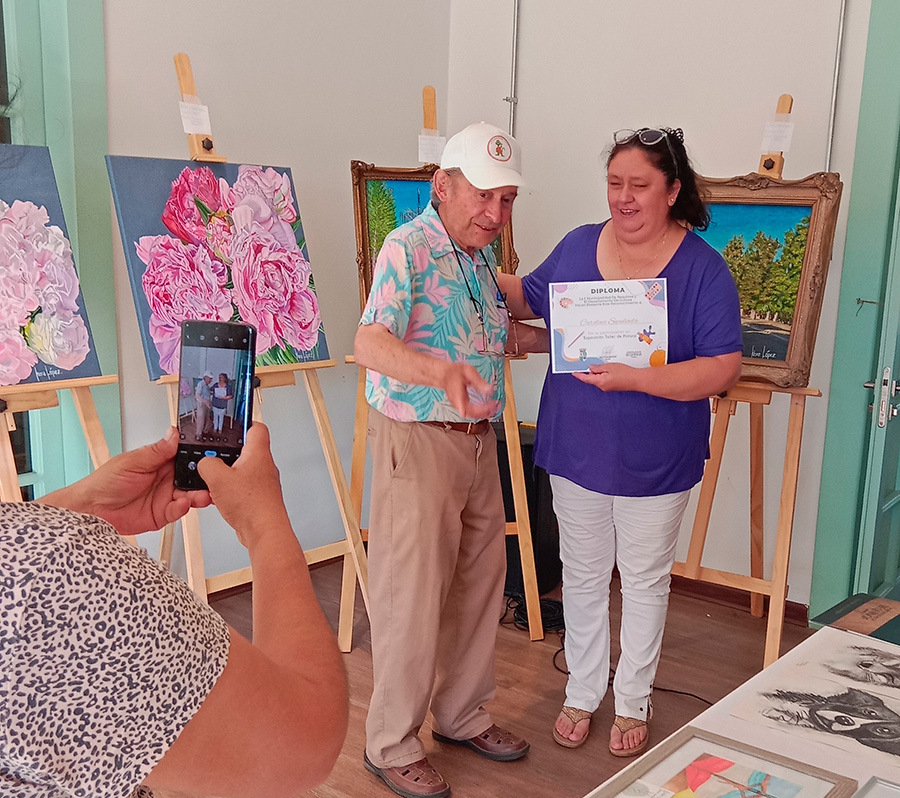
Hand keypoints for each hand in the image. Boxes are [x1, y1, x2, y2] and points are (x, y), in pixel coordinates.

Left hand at [39, 427, 211, 534]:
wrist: (91, 509)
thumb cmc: (105, 482)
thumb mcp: (132, 462)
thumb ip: (156, 451)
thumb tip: (173, 434)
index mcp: (161, 462)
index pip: (186, 457)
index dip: (199, 457)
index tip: (211, 457)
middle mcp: (167, 479)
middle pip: (193, 477)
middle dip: (204, 478)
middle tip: (212, 478)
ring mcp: (166, 497)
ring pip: (190, 495)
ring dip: (199, 495)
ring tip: (202, 495)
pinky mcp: (163, 514)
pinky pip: (178, 511)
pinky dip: (183, 508)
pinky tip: (183, 504)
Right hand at [197, 423, 289, 548]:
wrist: (264, 531)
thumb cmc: (252, 504)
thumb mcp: (218, 478)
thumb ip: (207, 464)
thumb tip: (205, 462)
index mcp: (258, 453)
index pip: (256, 427)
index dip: (243, 422)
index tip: (231, 423)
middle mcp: (263, 465)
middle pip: (246, 449)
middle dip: (228, 452)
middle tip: (214, 454)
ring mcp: (262, 481)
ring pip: (242, 469)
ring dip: (227, 472)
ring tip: (214, 478)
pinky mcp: (258, 496)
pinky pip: (242, 486)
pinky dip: (230, 488)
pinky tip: (220, 495)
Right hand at [441, 362, 499, 417]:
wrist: (444, 375)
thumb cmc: (454, 373)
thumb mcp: (468, 372)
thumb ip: (479, 381)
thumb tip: (489, 390)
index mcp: (458, 394)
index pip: (463, 407)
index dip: (476, 410)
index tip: (487, 407)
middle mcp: (458, 403)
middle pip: (472, 414)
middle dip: (485, 412)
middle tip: (496, 406)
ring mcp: (459, 406)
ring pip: (472, 415)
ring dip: (484, 413)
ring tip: (494, 408)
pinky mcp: (461, 407)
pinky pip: (471, 413)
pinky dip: (480, 412)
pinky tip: (487, 408)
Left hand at [573, 362, 640, 392]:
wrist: (637, 380)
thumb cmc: (625, 374)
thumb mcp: (609, 367)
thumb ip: (598, 368)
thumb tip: (591, 368)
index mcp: (600, 382)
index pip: (586, 379)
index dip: (579, 375)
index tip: (574, 373)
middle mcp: (602, 387)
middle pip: (592, 378)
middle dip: (593, 371)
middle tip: (597, 363)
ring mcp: (607, 388)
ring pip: (599, 378)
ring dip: (600, 372)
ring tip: (609, 366)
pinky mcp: (612, 387)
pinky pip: (604, 380)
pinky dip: (605, 375)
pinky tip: (612, 370)